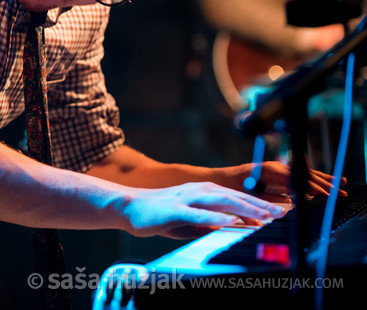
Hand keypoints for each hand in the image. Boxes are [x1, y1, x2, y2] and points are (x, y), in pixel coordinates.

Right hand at [122, 181, 285, 238]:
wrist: (131, 207)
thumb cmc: (163, 214)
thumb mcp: (193, 219)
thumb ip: (214, 220)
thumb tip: (237, 227)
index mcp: (207, 192)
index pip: (239, 197)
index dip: (261, 204)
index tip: (282, 211)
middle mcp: (201, 190)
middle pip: (237, 196)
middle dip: (262, 204)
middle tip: (284, 212)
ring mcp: (189, 198)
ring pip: (223, 201)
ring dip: (247, 207)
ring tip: (266, 215)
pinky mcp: (177, 209)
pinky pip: (200, 212)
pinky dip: (218, 216)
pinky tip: (232, 220)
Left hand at [243, 161, 346, 200]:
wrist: (222, 179)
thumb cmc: (233, 188)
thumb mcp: (250, 196)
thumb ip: (270, 200)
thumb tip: (288, 205)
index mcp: (270, 171)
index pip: (298, 180)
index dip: (313, 188)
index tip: (327, 195)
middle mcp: (275, 166)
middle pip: (304, 174)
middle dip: (323, 183)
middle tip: (339, 193)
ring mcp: (276, 167)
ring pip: (303, 172)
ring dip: (321, 178)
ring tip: (338, 183)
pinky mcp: (276, 171)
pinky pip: (297, 173)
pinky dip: (311, 177)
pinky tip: (321, 181)